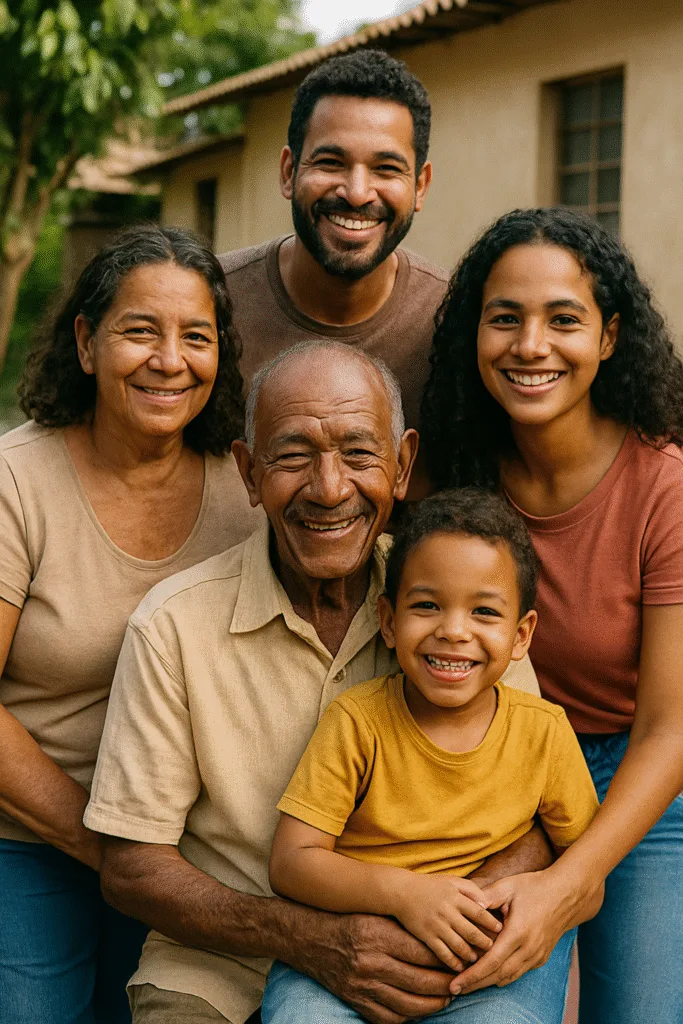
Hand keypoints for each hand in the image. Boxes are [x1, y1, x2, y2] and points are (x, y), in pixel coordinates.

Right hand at [300, 913, 454, 1023]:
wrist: (312, 940)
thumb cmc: (351, 922)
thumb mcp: (377, 915)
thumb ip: (406, 926)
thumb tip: (442, 939)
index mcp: (378, 936)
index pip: (421, 952)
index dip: (445, 958)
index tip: (460, 959)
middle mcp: (371, 963)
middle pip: (420, 981)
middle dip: (445, 984)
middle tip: (460, 981)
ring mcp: (363, 986)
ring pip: (409, 1004)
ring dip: (433, 1004)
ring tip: (446, 997)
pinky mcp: (358, 1003)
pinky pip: (391, 1018)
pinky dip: (410, 1016)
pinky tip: (422, 1008)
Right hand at [392, 874, 502, 971]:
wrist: (401, 892)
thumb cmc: (429, 885)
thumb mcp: (451, 880)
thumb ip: (470, 889)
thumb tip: (487, 903)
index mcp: (455, 897)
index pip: (478, 911)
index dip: (490, 922)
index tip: (500, 929)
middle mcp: (447, 912)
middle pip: (471, 931)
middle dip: (484, 942)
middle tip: (493, 948)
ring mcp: (436, 925)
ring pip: (459, 945)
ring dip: (470, 955)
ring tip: (478, 959)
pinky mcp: (426, 936)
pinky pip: (443, 953)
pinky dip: (453, 962)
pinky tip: (460, 967)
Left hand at [449, 865, 600, 994]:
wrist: (565, 895)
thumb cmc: (534, 887)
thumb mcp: (508, 886)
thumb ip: (487, 896)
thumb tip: (469, 905)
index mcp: (518, 932)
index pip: (491, 962)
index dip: (472, 975)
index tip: (455, 984)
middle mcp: (529, 949)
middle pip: (498, 975)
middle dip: (475, 984)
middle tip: (454, 989)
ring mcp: (536, 956)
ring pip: (508, 977)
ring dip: (487, 983)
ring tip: (467, 984)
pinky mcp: (540, 958)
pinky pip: (518, 973)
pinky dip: (501, 976)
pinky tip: (488, 975)